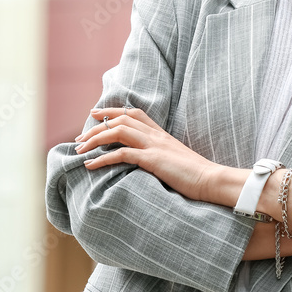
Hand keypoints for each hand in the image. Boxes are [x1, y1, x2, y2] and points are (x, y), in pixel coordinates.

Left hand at [75, 107, 218, 202]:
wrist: (212, 179)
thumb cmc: (196, 175)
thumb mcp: (175, 160)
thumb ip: (161, 156)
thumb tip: (147, 161)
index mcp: (161, 133)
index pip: (134, 113)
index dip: (113, 111)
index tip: (95, 115)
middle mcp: (156, 135)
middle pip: (121, 120)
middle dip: (96, 127)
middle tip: (79, 138)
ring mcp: (154, 145)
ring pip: (118, 132)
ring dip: (95, 140)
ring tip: (79, 151)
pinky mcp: (153, 159)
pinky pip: (122, 154)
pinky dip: (102, 158)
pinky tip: (91, 165)